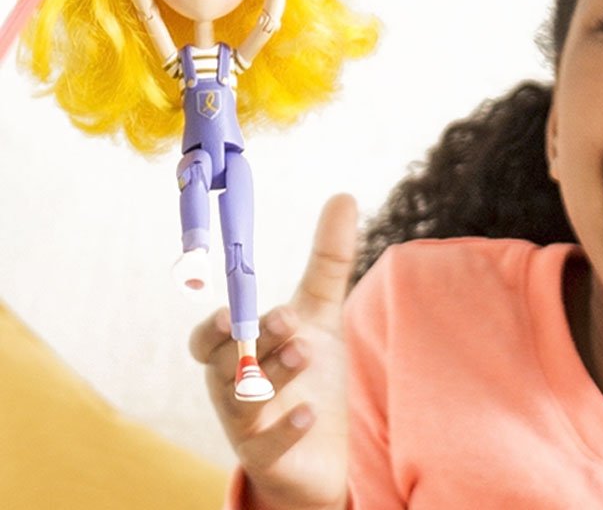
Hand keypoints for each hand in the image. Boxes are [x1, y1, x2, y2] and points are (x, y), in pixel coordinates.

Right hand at [191, 195, 356, 509]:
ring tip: (305, 351)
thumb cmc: (309, 372)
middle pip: (224, 365)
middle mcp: (234, 388)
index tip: (234, 310)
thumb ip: (327, 259)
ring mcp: (249, 426)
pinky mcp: (271, 459)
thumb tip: (343, 195)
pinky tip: (308, 412)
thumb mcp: (321, 313)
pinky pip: (268, 448)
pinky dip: (285, 427)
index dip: (215, 326)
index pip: (207, 339)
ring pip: (243, 403)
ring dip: (272, 374)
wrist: (322, 447)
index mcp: (238, 351)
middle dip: (253, 341)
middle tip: (288, 319)